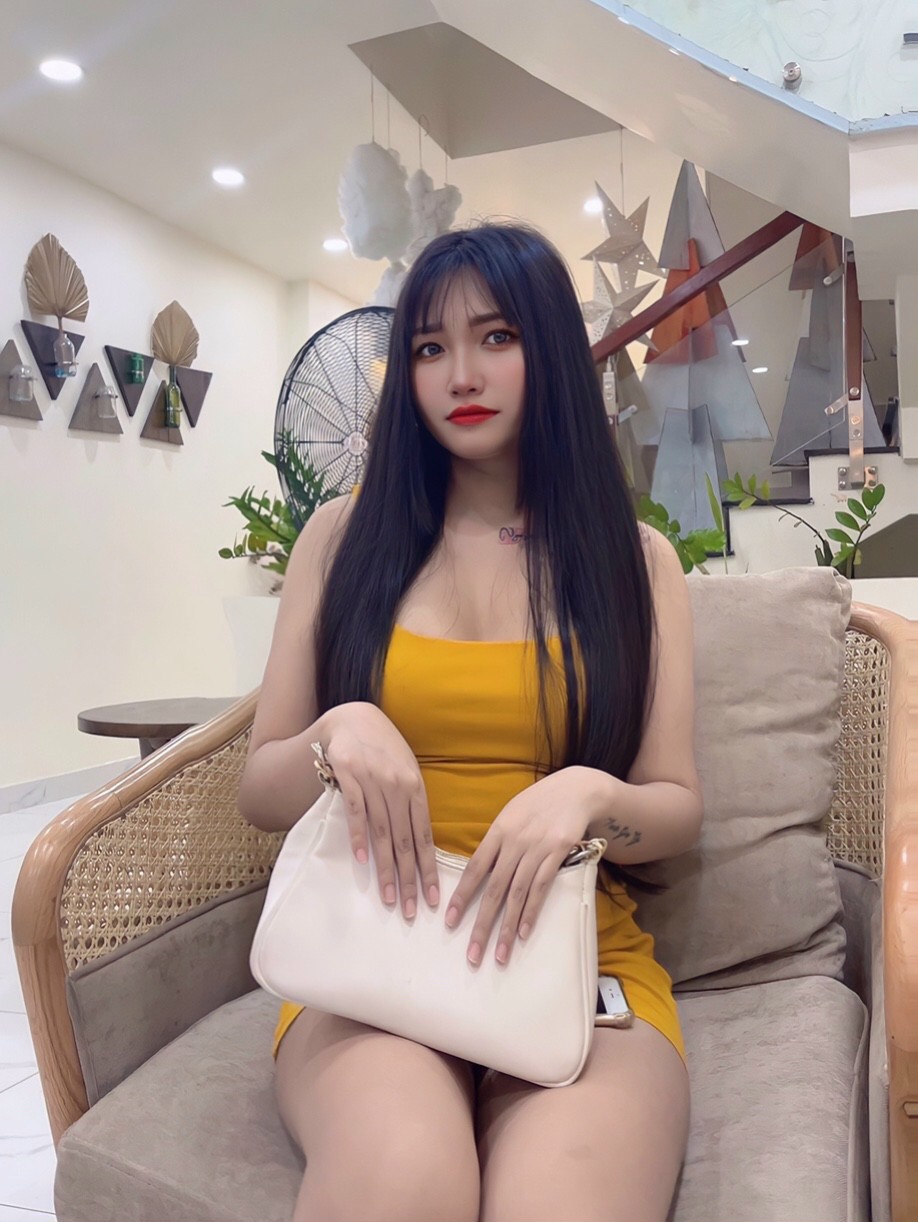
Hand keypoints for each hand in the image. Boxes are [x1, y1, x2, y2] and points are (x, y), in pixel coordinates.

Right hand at [320, 702, 438, 919]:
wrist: (353, 718)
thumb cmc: (383, 748)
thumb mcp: (405, 771)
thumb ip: (411, 802)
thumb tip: (420, 842)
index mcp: (416, 788)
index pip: (425, 837)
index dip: (429, 869)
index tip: (434, 898)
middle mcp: (398, 786)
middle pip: (405, 841)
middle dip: (409, 879)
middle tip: (412, 910)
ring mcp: (373, 780)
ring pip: (383, 832)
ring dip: (386, 868)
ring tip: (389, 897)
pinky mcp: (349, 775)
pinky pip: (356, 811)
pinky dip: (360, 836)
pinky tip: (364, 860)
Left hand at [443, 767, 597, 966]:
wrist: (576, 789)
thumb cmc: (538, 804)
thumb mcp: (511, 815)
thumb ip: (496, 842)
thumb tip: (479, 873)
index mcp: (498, 831)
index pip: (474, 869)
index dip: (461, 897)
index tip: (450, 922)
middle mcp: (515, 842)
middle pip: (494, 889)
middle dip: (482, 925)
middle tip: (473, 955)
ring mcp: (537, 848)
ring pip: (517, 894)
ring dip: (506, 928)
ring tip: (499, 955)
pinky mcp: (558, 853)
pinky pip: (542, 888)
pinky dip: (531, 912)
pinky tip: (523, 933)